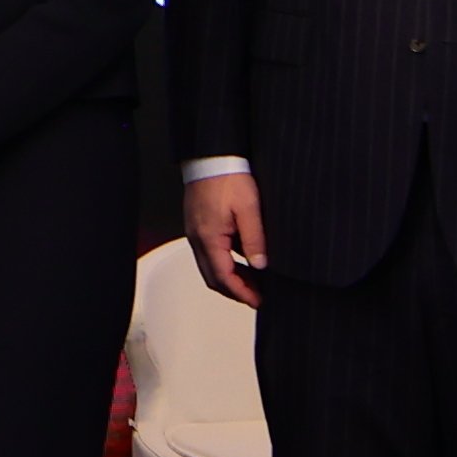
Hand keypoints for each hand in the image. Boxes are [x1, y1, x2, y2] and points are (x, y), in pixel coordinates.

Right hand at [183, 172, 269, 302]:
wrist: (211, 155)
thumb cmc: (227, 176)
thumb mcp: (249, 209)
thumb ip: (254, 239)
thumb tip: (260, 265)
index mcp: (209, 238)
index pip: (224, 278)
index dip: (242, 293)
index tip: (258, 301)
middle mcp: (197, 239)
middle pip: (213, 278)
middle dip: (235, 290)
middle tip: (257, 296)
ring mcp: (195, 232)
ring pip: (210, 266)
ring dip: (230, 277)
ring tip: (253, 280)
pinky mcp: (198, 225)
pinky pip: (209, 253)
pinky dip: (225, 262)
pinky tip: (242, 258)